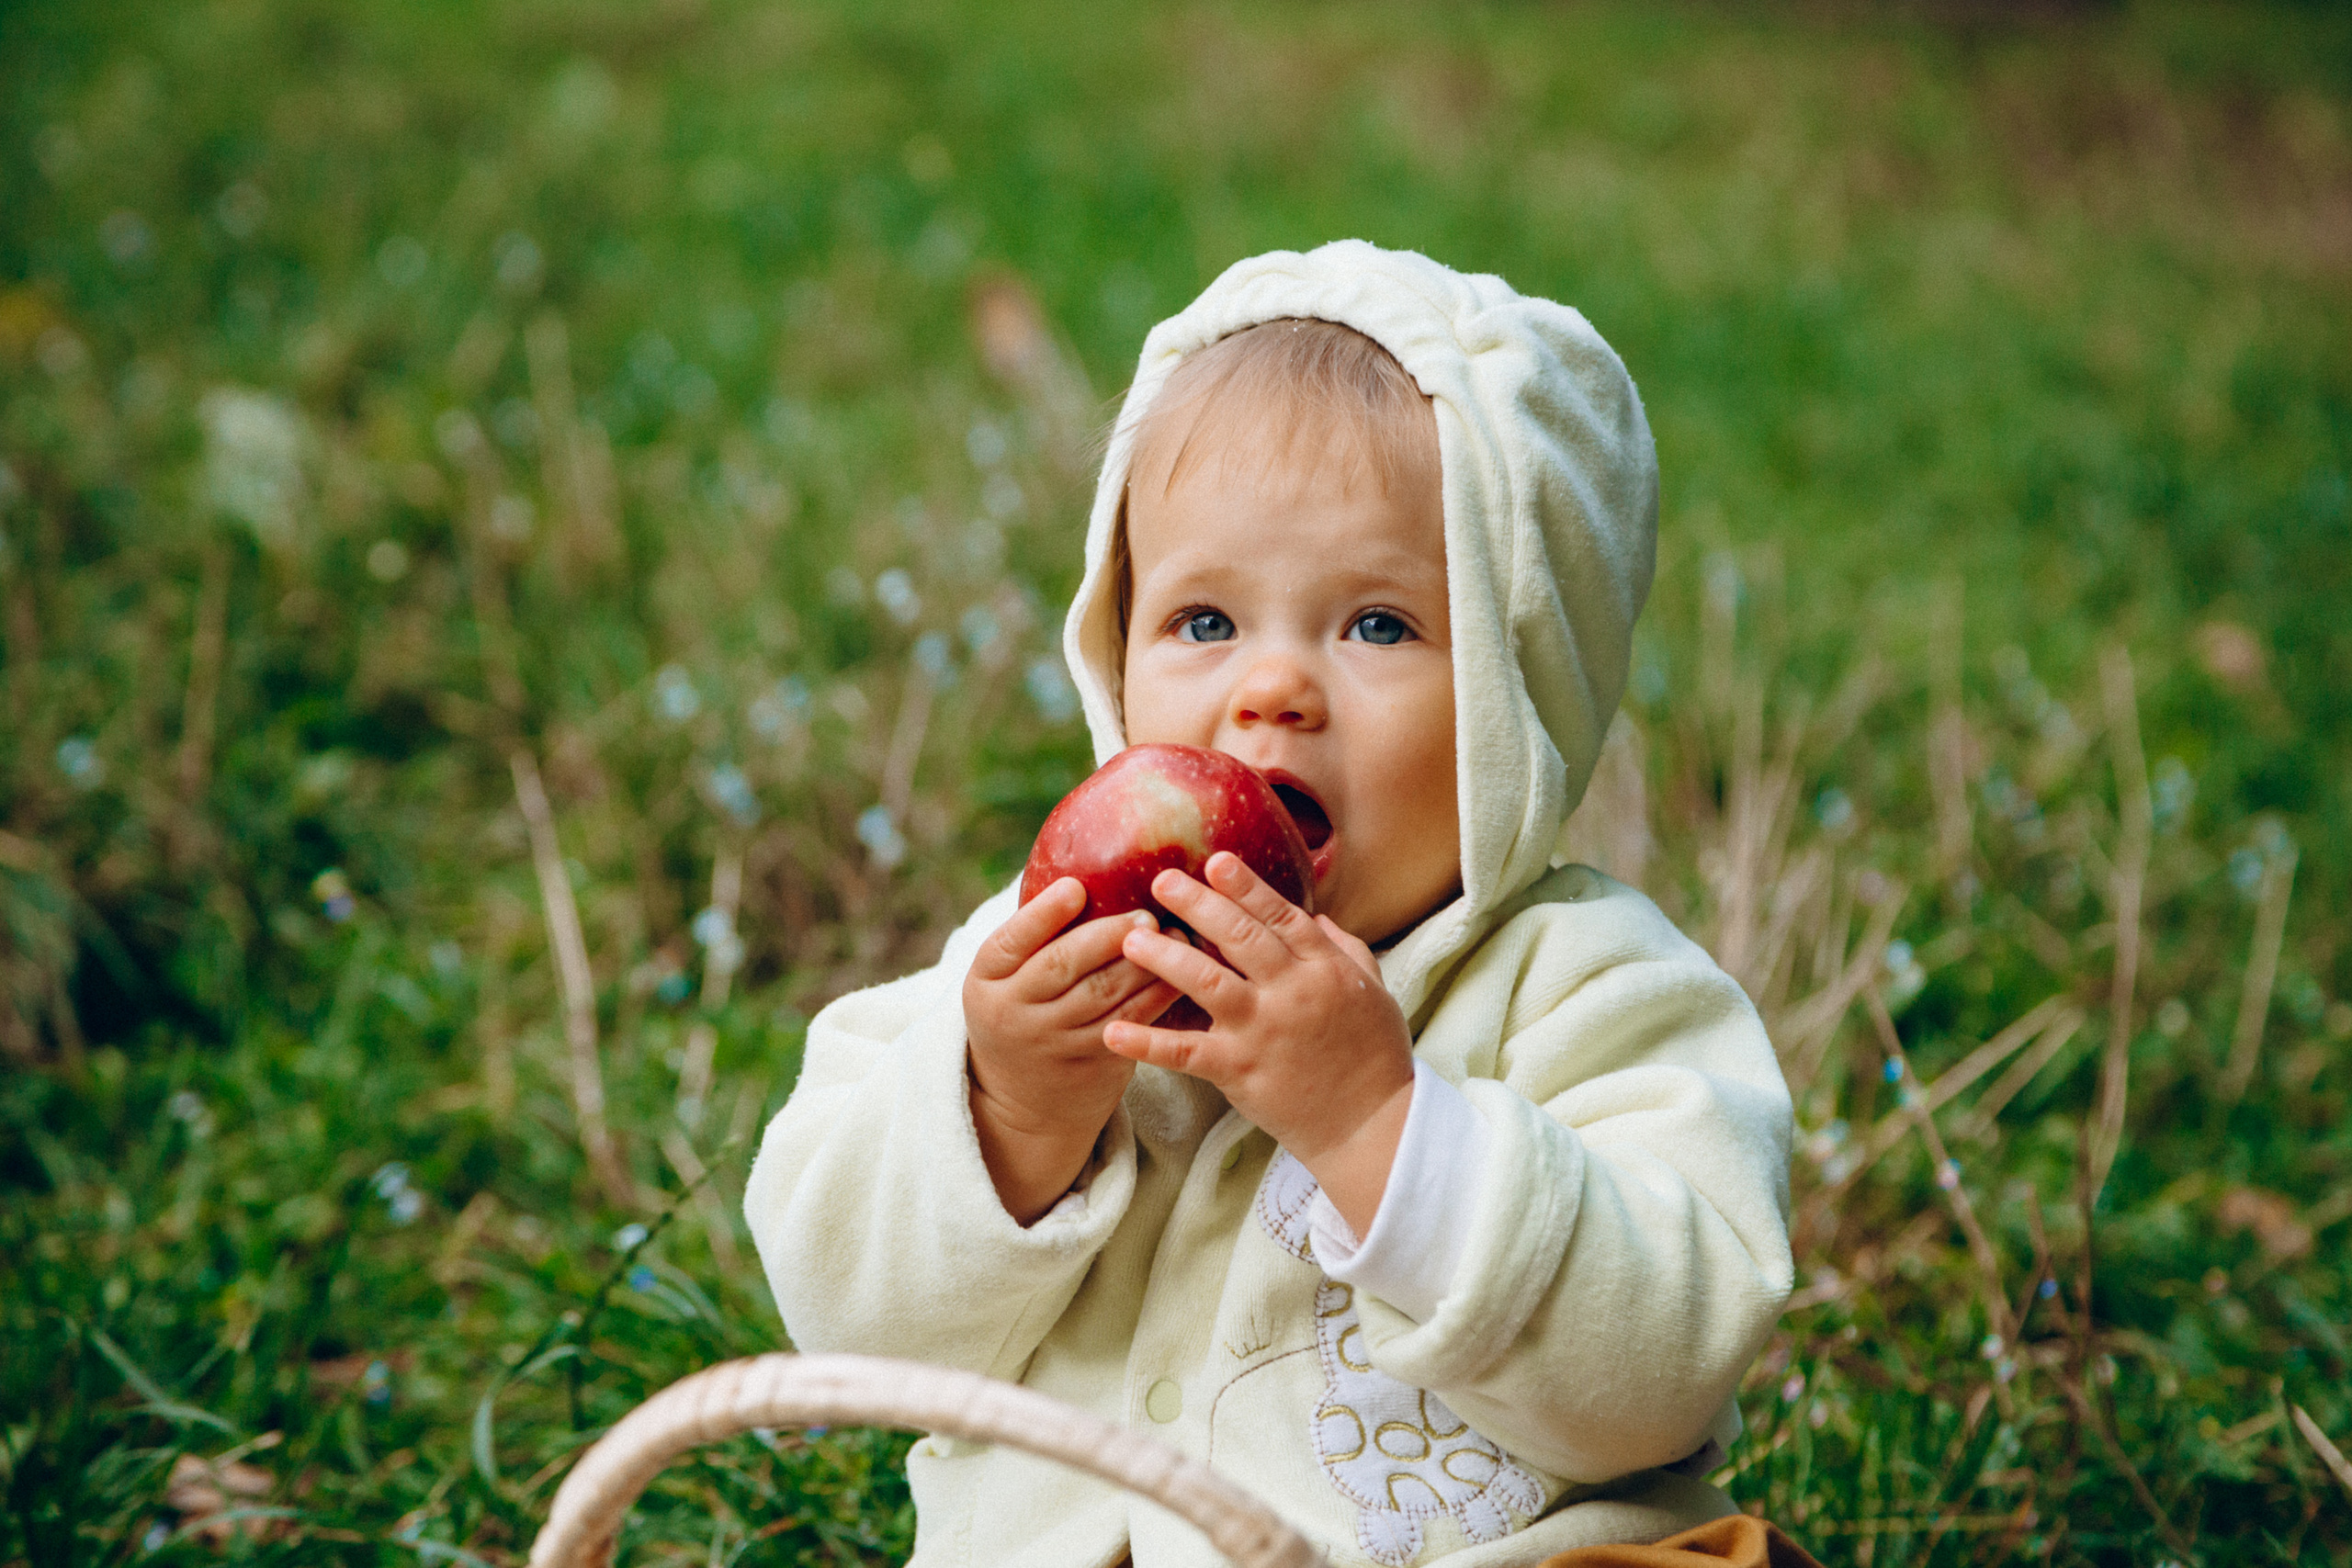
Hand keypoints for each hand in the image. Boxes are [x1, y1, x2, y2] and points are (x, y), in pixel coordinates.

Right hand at [963, 877, 1178, 1223]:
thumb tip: (1087, 861)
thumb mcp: (1009, 975)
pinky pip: (1130, 1021)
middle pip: (1062, 967)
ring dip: (1144, 963)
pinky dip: (1158, 994)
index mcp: (987, 978)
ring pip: (1103, 996)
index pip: (1011, 941)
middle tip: (1145, 913)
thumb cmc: (1026, 1004)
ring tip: (1176, 934)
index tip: (1076, 887)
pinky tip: (1183, 970)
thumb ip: (1037, 934)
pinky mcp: (1091, 1060)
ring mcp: (1051, 1040)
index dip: (1044, 915)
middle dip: (1106, 936)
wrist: (1023, 1098)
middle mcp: (1013, 1010)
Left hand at [1104, 852, 1415, 1235]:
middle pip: (1238, 937)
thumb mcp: (1374, 993)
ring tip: (1130, 940)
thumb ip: (1344, 950)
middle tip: (1161, 881)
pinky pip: (1186, 1053)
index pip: (1280, 916)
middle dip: (1197, 904)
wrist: (1373, 1126)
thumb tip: (1315, 917)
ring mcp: (1263, 1031)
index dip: (1246, 887)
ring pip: (1207, 982)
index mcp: (1324, 969)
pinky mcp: (1239, 1071)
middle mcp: (1292, 992)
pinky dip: (1148, 1042)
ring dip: (1166, 957)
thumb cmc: (1376, 1057)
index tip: (1216, 861)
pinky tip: (1113, 1031)